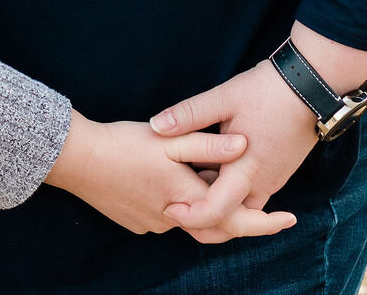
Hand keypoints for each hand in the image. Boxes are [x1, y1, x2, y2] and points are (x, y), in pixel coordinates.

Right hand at [44, 113, 296, 240]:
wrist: (76, 159)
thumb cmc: (123, 145)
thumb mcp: (170, 139)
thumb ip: (209, 144)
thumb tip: (244, 145)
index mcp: (186, 198)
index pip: (235, 219)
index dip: (265, 222)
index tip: (290, 218)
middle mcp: (172, 219)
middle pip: (216, 228)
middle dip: (239, 218)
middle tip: (263, 207)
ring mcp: (152, 224)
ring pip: (191, 221)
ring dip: (206, 206)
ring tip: (214, 180)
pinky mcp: (136, 221)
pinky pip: (169, 218)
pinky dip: (182, 205)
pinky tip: (178, 181)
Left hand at [146, 61, 318, 239]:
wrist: (312, 84)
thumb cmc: (267, 90)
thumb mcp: (224, 98)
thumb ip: (189, 114)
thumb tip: (155, 126)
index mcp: (245, 170)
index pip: (215, 212)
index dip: (189, 216)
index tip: (169, 206)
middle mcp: (262, 184)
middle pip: (231, 222)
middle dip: (203, 222)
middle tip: (177, 207)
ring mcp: (273, 180)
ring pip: (243, 211)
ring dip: (219, 207)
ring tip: (193, 188)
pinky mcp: (278, 173)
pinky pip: (253, 198)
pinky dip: (233, 196)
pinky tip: (214, 175)